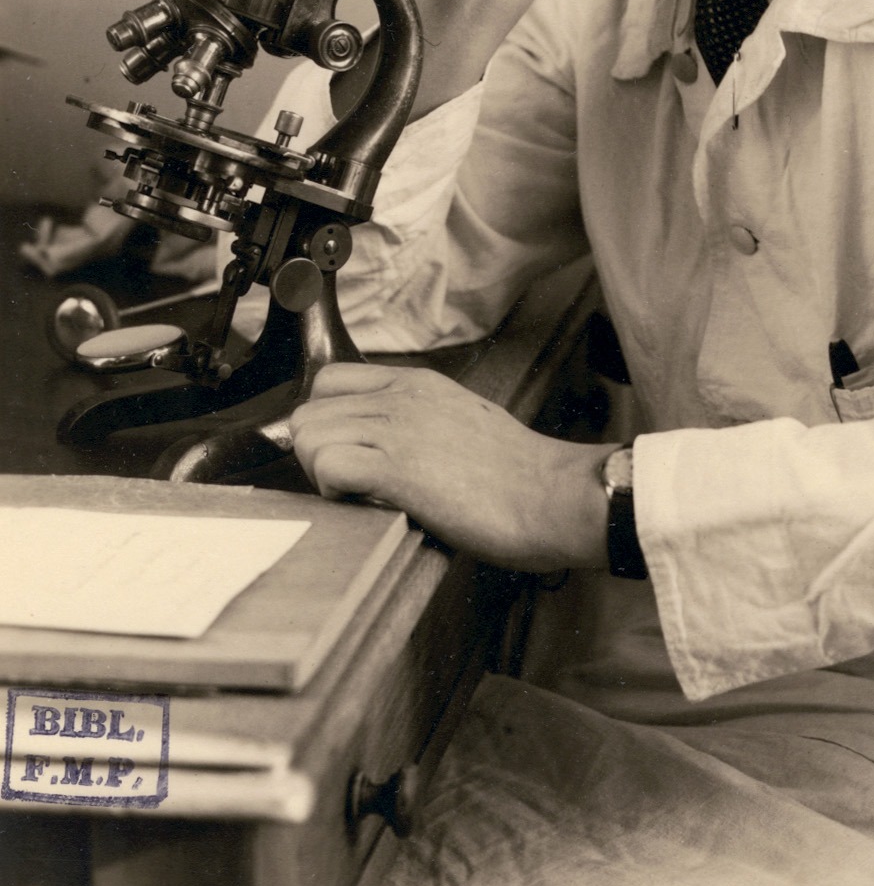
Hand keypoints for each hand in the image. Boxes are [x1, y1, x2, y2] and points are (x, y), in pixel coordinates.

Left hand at [289, 362, 610, 572]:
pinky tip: (365, 504)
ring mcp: (399, 427)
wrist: (554, 495)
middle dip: (316, 453)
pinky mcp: (397, 466)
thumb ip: (420, 422)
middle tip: (350, 484)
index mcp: (418, 383)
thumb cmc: (519, 476)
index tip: (346, 455)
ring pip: (307, 434)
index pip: (330, 380)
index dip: (326, 423)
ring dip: (320, 472)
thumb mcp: (464, 422)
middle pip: (307, 411)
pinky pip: (326, 465)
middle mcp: (402, 396)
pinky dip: (332, 491)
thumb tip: (384, 447)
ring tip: (359, 495)